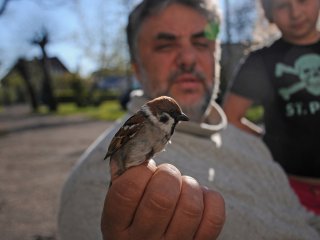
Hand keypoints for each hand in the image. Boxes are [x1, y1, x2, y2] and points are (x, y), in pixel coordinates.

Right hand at [101, 160, 224, 239]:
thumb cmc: (133, 222)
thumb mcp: (119, 207)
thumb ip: (124, 179)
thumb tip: (135, 148)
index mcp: (117, 227)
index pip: (128, 190)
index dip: (141, 170)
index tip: (146, 169)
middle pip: (162, 198)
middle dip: (168, 175)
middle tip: (166, 175)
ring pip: (190, 206)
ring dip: (190, 186)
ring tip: (182, 187)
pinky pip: (214, 217)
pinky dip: (210, 198)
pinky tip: (199, 198)